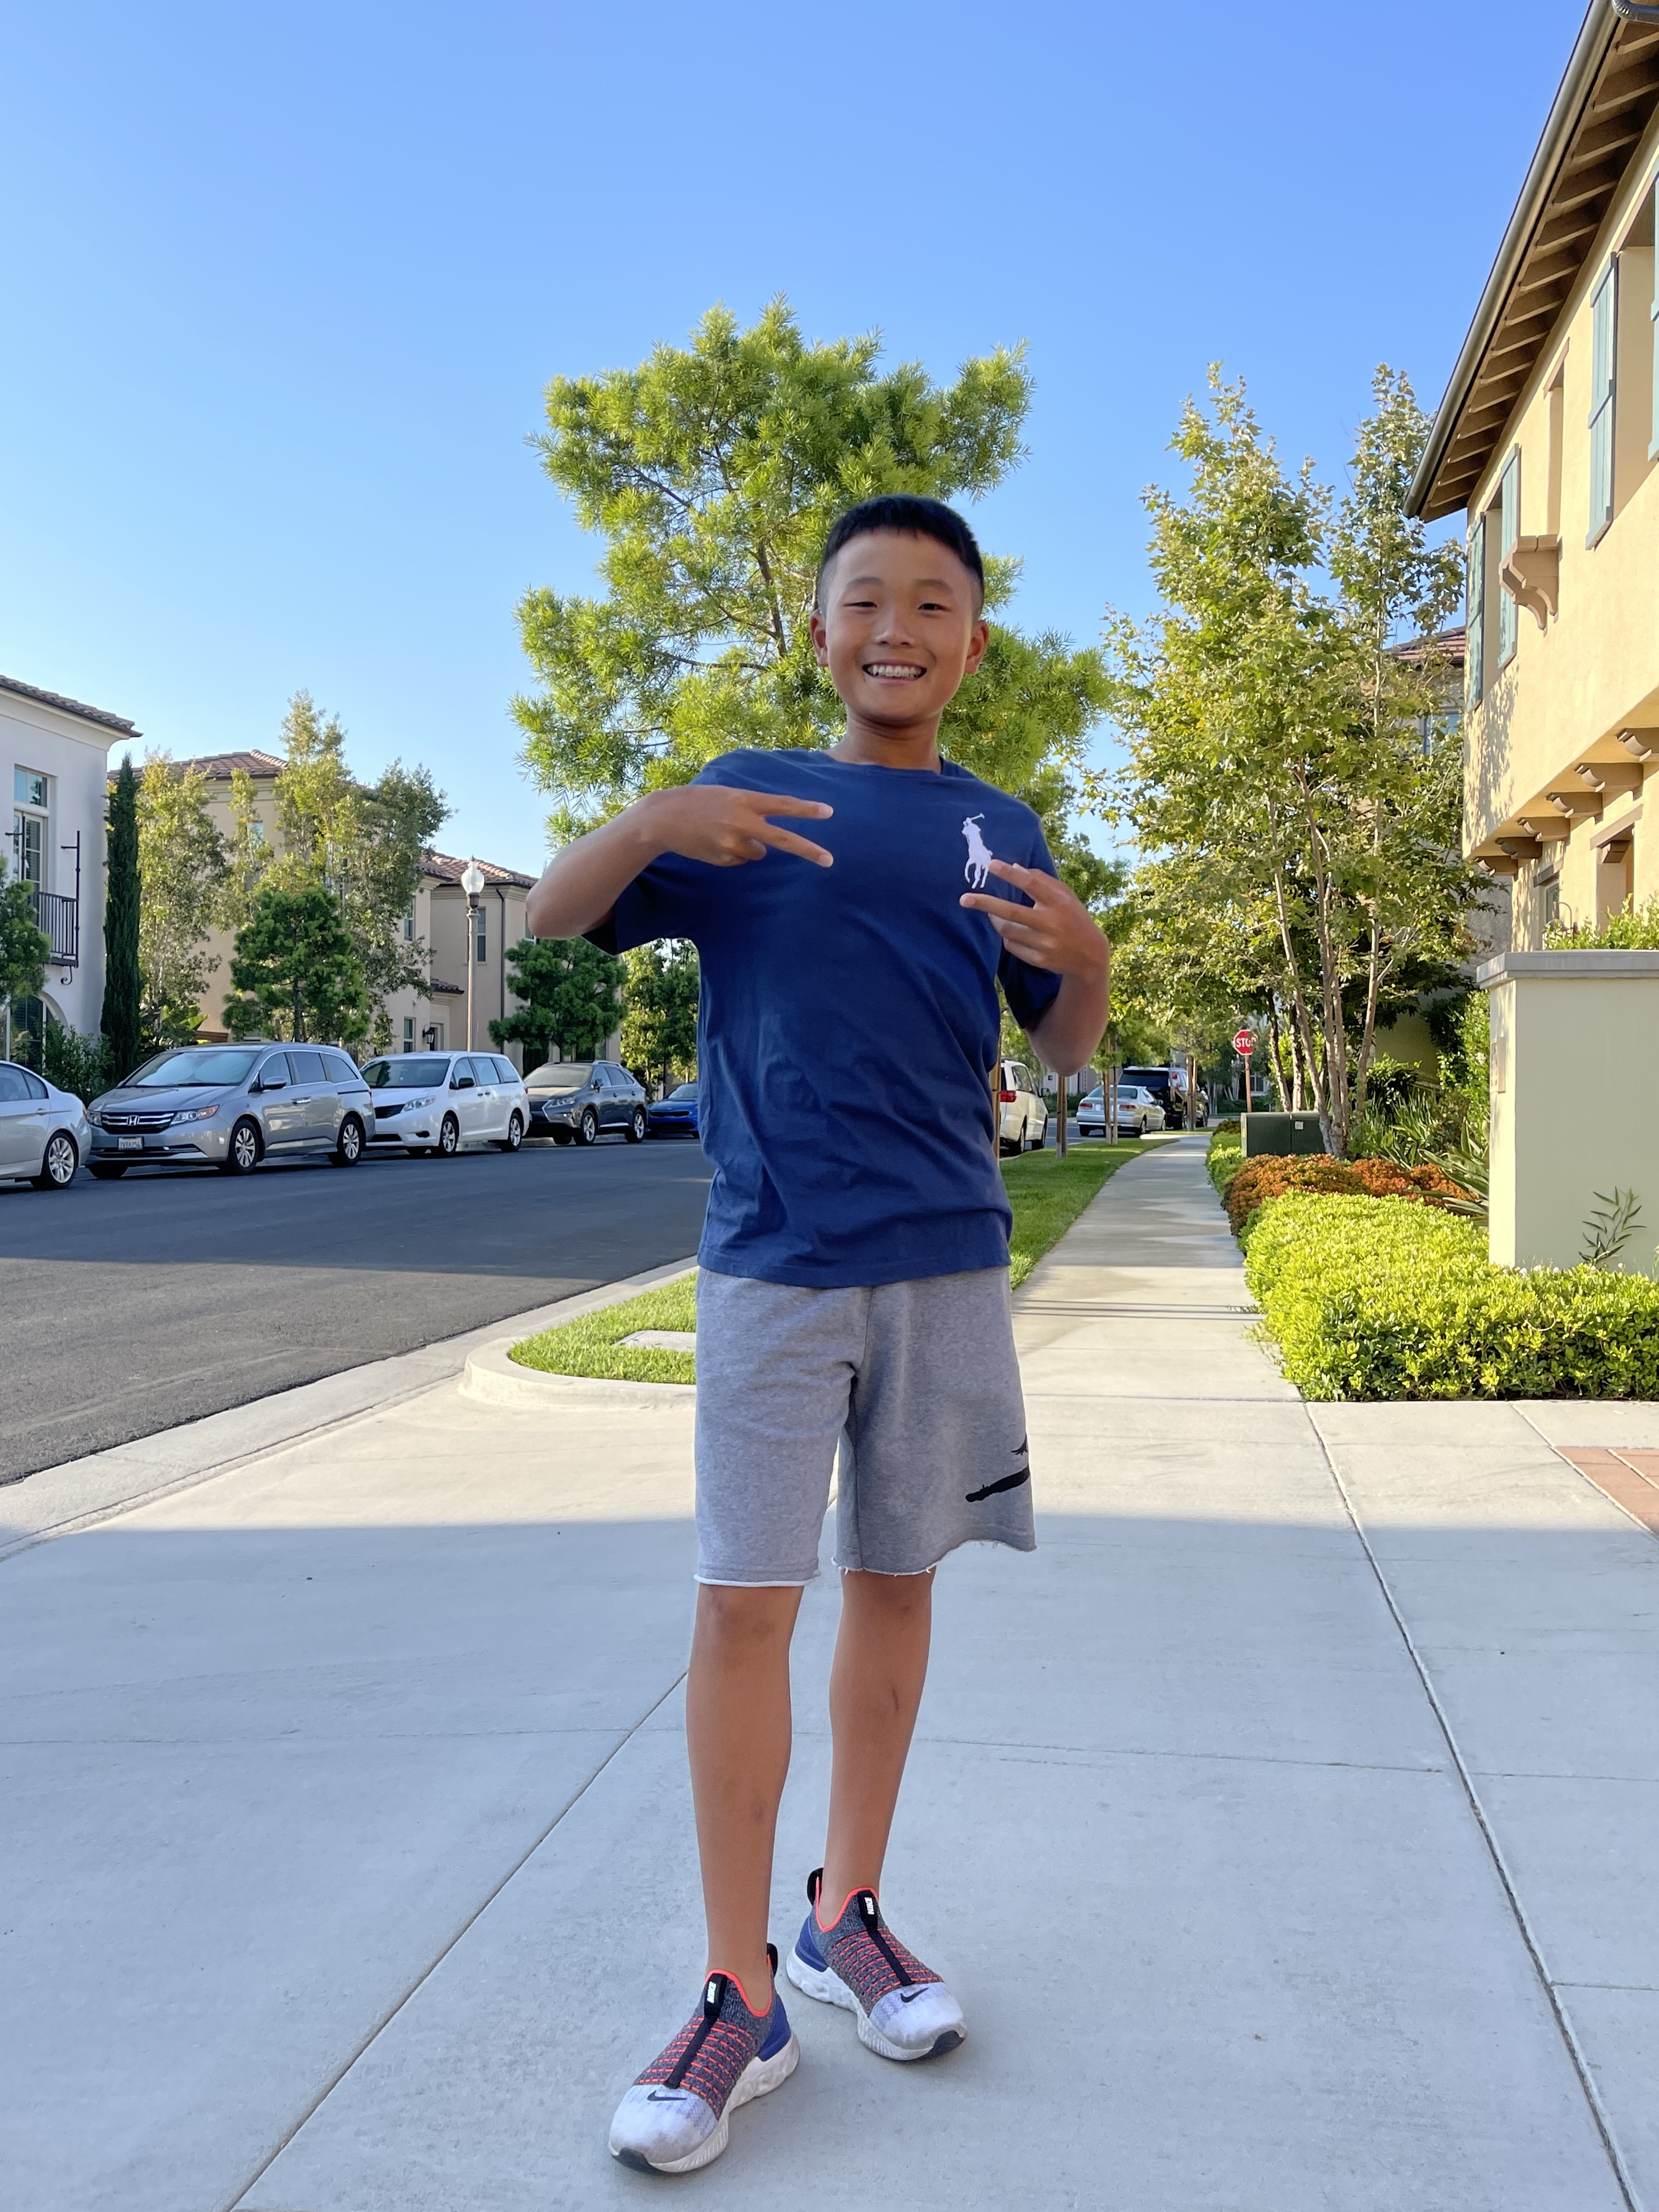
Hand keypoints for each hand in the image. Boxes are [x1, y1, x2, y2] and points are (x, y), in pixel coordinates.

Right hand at [641, 784, 833, 868]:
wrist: (662, 819)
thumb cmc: (696, 802)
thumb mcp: (725, 795)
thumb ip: (750, 811)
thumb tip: (766, 846)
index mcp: (743, 800)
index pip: (782, 805)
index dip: (806, 810)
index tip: (829, 812)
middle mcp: (741, 822)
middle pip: (782, 839)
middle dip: (808, 850)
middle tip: (829, 860)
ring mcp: (732, 843)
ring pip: (757, 852)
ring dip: (748, 846)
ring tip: (722, 832)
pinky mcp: (724, 859)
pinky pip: (740, 860)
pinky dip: (732, 854)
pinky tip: (713, 842)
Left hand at [960, 859, 1109, 977]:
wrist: (1089, 955)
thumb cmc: (1073, 917)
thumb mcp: (1065, 896)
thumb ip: (1042, 880)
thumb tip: (1015, 867)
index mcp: (1059, 903)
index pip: (1032, 884)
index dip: (1010, 874)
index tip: (991, 864)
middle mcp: (1051, 923)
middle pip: (1012, 912)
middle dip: (986, 904)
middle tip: (964, 899)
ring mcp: (1044, 944)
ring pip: (1008, 931)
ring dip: (995, 920)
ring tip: (991, 913)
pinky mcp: (1039, 959)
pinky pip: (1012, 946)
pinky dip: (1008, 937)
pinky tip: (1014, 932)